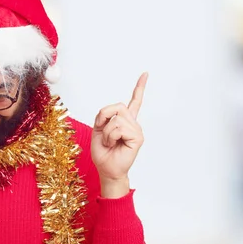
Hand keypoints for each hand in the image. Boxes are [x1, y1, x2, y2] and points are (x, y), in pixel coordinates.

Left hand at [91, 73, 147, 197]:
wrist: (106, 169)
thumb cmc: (102, 152)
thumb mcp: (97, 129)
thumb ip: (104, 116)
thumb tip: (110, 113)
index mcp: (124, 121)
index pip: (134, 101)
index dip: (139, 87)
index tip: (145, 74)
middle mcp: (133, 123)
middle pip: (117, 106)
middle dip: (103, 118)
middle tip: (104, 135)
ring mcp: (136, 129)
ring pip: (116, 119)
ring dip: (106, 132)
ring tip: (110, 142)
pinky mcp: (138, 137)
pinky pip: (118, 128)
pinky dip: (110, 136)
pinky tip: (114, 144)